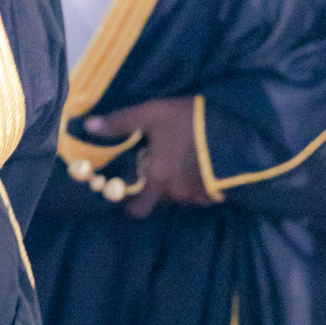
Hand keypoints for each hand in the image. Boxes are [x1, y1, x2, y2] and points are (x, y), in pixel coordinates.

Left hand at [85, 96, 211, 218]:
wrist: (237, 127)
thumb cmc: (190, 122)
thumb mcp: (152, 114)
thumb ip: (121, 123)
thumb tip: (88, 127)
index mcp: (159, 180)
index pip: (138, 210)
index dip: (130, 206)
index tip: (128, 193)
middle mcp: (178, 194)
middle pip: (160, 199)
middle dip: (156, 186)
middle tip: (156, 164)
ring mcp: (200, 195)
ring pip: (181, 196)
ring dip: (177, 184)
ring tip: (179, 162)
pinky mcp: (219, 190)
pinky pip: (201, 193)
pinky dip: (197, 183)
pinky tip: (199, 164)